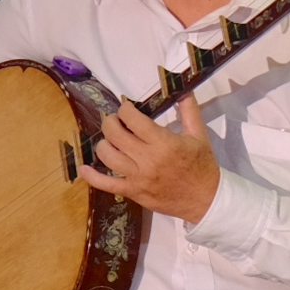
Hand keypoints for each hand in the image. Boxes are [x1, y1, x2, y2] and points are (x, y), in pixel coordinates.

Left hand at [82, 96, 222, 223]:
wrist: (205, 199)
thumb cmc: (202, 165)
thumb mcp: (199, 135)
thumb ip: (189, 111)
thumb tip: (183, 90)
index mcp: (164, 143)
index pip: (134, 120)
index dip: (125, 110)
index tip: (127, 108)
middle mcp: (148, 159)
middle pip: (116, 135)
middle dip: (111, 122)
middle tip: (116, 120)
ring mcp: (137, 177)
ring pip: (108, 155)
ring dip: (104, 143)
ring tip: (111, 140)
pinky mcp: (132, 192)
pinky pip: (106, 184)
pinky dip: (91, 176)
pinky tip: (84, 168)